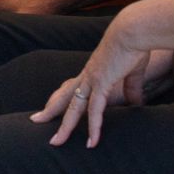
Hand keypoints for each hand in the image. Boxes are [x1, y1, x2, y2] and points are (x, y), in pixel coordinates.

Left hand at [28, 18, 159, 147]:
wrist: (134, 31)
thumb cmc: (134, 46)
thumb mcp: (133, 72)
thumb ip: (132, 89)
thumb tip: (137, 104)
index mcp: (91, 71)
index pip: (69, 87)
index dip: (59, 97)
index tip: (49, 107)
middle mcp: (86, 76)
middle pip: (63, 97)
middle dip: (50, 110)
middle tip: (35, 121)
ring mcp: (91, 80)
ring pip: (73, 108)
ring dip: (64, 127)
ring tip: (56, 142)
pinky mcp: (102, 83)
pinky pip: (94, 110)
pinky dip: (93, 127)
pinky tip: (92, 142)